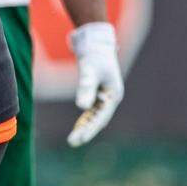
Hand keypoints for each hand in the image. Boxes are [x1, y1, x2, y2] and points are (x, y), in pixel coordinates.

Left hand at [67, 22, 124, 146]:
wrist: (96, 43)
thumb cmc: (95, 56)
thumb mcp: (89, 70)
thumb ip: (86, 87)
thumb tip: (81, 107)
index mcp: (113, 95)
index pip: (101, 116)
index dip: (90, 128)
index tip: (80, 138)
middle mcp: (111, 98)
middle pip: (98, 119)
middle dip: (86, 131)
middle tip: (73, 142)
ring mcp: (105, 97)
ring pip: (95, 116)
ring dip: (85, 127)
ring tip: (73, 140)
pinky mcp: (97, 94)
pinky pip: (91, 110)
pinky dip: (85, 118)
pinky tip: (78, 127)